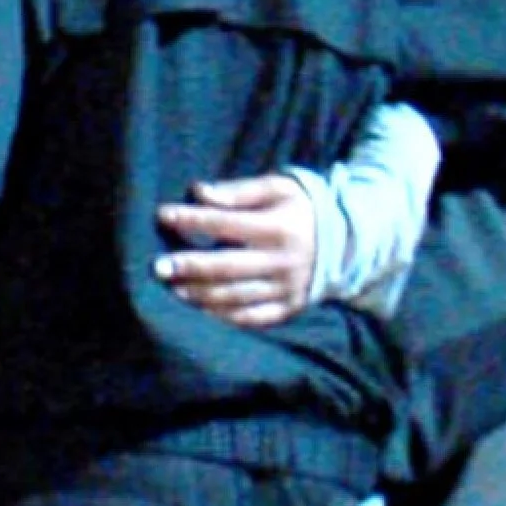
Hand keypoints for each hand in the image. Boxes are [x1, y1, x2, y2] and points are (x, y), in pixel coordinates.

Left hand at [154, 175, 317, 328]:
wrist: (347, 242)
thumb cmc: (299, 208)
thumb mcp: (278, 188)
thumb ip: (239, 191)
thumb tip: (200, 192)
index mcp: (279, 228)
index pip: (227, 223)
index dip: (193, 219)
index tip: (162, 214)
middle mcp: (283, 262)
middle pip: (229, 267)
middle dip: (191, 267)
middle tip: (157, 267)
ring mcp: (287, 289)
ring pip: (237, 297)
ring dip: (202, 295)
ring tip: (173, 289)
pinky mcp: (289, 308)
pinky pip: (253, 318)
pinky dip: (225, 317)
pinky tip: (200, 311)